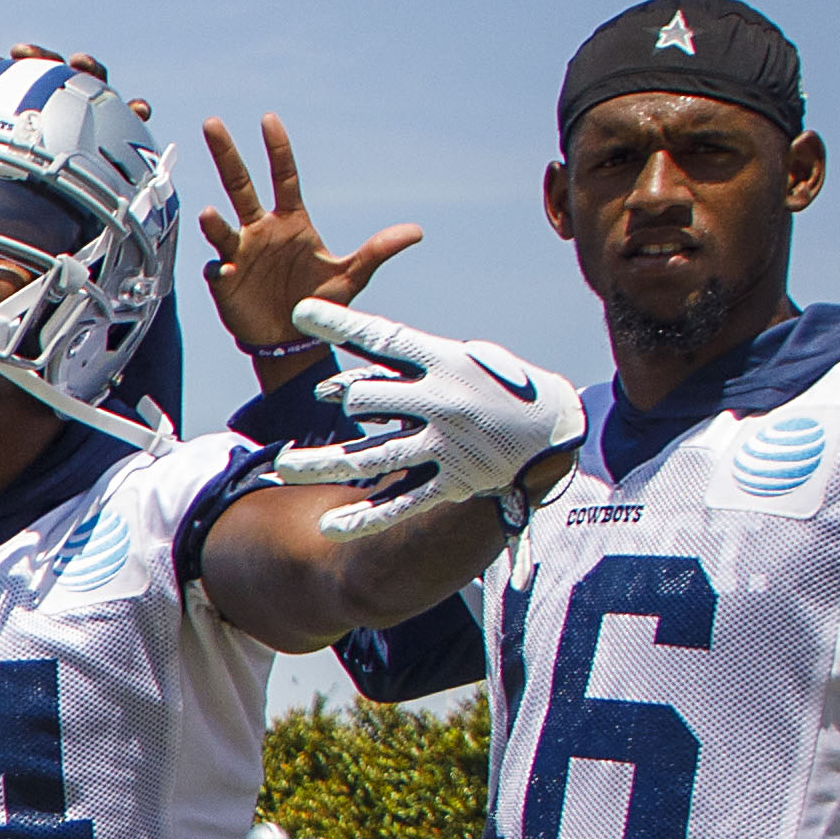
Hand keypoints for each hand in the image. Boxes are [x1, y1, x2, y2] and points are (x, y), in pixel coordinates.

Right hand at [195, 113, 424, 359]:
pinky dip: (217, 268)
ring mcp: (241, 253)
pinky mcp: (226, 280)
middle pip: (240, 185)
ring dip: (215, 222)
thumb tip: (416, 232)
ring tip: (208, 215)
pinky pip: (216, 269)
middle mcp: (262, 230)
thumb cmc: (319, 302)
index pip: (283, 177)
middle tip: (212, 123)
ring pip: (222, 227)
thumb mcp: (352, 274)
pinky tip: (223, 271)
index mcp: (291, 222)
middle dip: (226, 154)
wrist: (292, 341)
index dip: (277, 149)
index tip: (268, 120)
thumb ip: (379, 250)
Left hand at [272, 301, 584, 539]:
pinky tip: (332, 527)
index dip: (340, 324)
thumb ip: (400, 375)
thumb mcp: (459, 363)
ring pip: (371, 458)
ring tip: (284, 467)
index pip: (383, 338)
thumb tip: (335, 393)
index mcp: (444, 361)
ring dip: (321, 465)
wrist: (555, 429)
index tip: (300, 311)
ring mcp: (445, 445)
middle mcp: (440, 402)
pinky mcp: (452, 482)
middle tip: (331, 412)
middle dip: (343, 404)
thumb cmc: (494, 389)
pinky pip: (402, 504)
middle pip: (367, 402)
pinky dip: (366, 518)